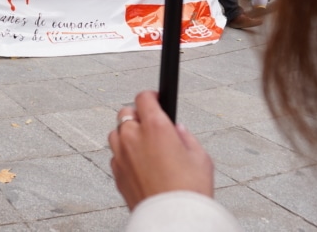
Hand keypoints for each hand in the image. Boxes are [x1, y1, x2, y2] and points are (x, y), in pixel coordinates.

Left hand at [109, 91, 213, 209]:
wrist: (173, 220)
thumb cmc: (189, 191)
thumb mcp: (200, 158)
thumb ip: (186, 137)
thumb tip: (178, 130)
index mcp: (155, 126)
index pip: (144, 97)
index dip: (152, 96)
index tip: (157, 99)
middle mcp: (133, 136)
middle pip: (126, 112)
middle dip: (138, 115)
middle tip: (152, 126)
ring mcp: (121, 153)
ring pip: (117, 132)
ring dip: (128, 134)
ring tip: (145, 146)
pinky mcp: (116, 171)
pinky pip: (116, 155)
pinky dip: (125, 155)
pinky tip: (140, 165)